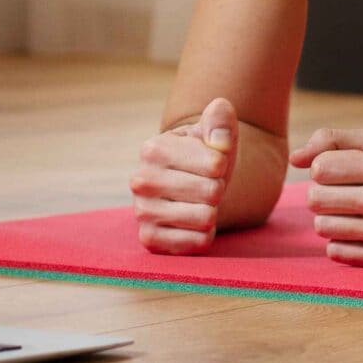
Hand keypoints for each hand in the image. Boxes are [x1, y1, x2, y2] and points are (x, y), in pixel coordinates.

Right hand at [130, 96, 237, 255]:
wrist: (190, 186)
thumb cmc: (204, 156)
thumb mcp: (214, 132)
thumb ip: (220, 120)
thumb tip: (219, 140)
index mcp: (153, 148)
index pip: (217, 163)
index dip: (222, 164)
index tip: (209, 163)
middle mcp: (140, 180)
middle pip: (212, 192)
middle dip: (218, 188)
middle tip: (204, 185)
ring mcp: (142, 212)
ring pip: (206, 218)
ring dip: (212, 212)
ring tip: (197, 202)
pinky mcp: (150, 240)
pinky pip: (199, 242)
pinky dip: (205, 234)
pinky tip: (191, 223)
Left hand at [290, 127, 362, 267]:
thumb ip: (333, 141)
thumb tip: (294, 159)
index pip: (319, 169)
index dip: (322, 169)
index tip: (338, 171)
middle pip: (315, 200)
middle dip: (320, 194)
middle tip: (340, 193)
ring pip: (322, 227)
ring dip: (329, 219)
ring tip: (350, 212)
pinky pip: (337, 252)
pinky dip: (340, 242)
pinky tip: (358, 232)